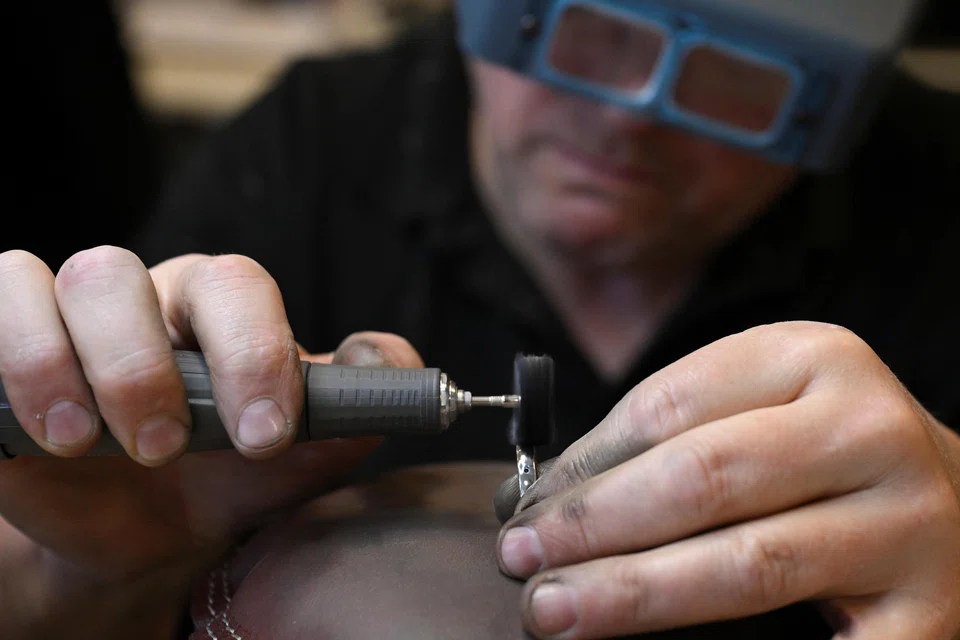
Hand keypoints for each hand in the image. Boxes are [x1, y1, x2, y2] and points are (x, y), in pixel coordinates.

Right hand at [0, 247, 422, 636]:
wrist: (160, 531)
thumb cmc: (237, 475)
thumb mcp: (307, 449)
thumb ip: (358, 400)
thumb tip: (390, 358)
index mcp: (219, 307)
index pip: (234, 286)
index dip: (250, 351)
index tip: (263, 433)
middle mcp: (140, 299)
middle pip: (117, 273)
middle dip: (141, 367)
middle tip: (165, 449)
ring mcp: (65, 322)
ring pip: (46, 282)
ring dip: (60, 366)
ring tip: (87, 444)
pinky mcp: (5, 355)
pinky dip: (7, 361)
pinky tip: (39, 435)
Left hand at [494, 322, 959, 639]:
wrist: (953, 501)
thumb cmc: (823, 456)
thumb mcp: (756, 410)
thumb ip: (671, 437)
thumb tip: (552, 497)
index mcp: (816, 357)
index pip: (666, 407)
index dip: (583, 464)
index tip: (525, 506)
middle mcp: (871, 429)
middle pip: (699, 479)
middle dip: (593, 527)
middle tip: (521, 560)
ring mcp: (909, 522)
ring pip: (746, 563)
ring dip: (633, 593)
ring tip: (555, 609)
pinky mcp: (929, 612)